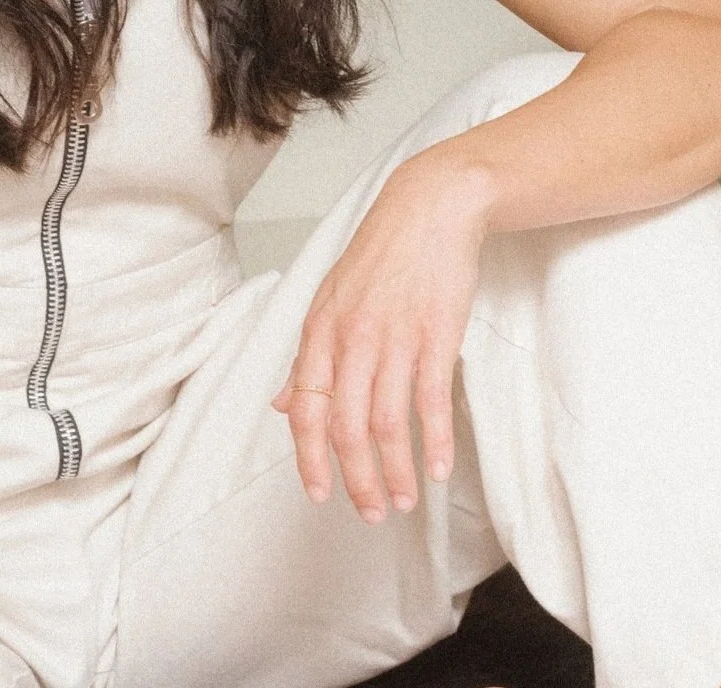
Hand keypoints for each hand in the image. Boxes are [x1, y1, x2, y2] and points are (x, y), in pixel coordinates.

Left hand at [271, 148, 491, 522]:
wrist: (428, 208)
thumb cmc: (381, 254)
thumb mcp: (330, 299)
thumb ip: (308, 358)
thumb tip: (284, 405)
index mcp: (322, 330)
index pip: (306, 408)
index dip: (309, 458)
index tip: (319, 494)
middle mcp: (353, 338)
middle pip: (346, 426)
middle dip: (356, 479)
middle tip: (369, 511)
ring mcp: (396, 338)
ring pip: (387, 423)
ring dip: (395, 471)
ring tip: (403, 500)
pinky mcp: (436, 335)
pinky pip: (431, 401)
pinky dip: (434, 442)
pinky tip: (435, 468)